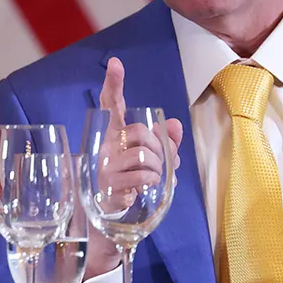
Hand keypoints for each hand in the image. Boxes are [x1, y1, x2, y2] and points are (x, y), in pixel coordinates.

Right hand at [83, 57, 183, 279]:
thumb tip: (176, 124)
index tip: (116, 63)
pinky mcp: (111, 185)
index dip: (113, 84)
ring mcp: (106, 165)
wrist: (112, 220)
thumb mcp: (153, 163)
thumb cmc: (130, 185)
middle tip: (162, 163)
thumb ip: (166, 144)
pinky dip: (153, 181)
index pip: (111, 104)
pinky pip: (143, 175)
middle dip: (159, 148)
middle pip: (139, 132)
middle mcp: (106, 146)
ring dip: (159, 168)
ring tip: (154, 178)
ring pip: (145, 154)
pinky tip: (144, 188)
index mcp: (114, 136)